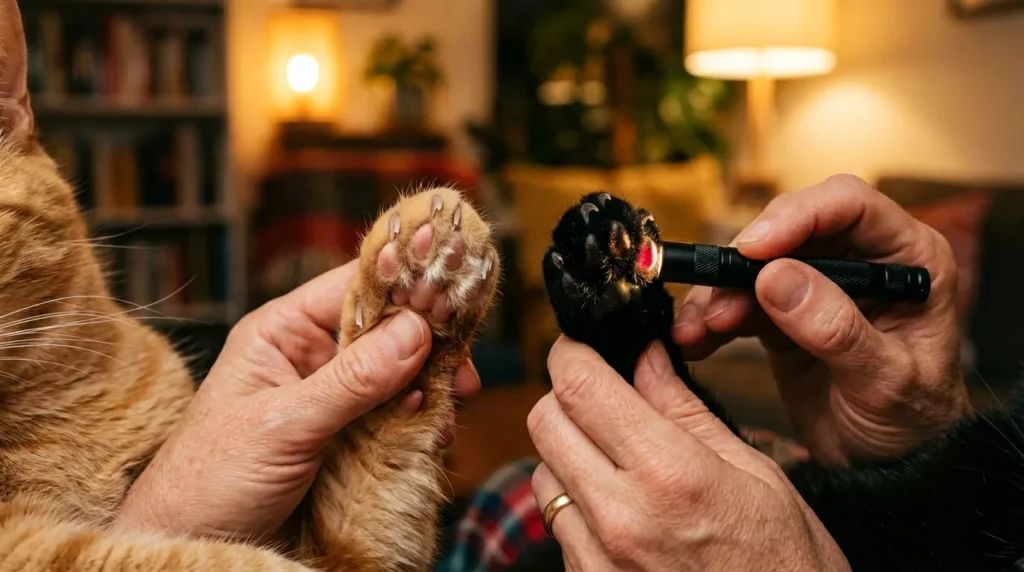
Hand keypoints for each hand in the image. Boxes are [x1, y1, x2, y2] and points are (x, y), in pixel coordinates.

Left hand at [112, 260, 479, 541]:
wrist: (191, 541)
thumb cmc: (211, 477)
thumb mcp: (284, 424)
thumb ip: (352, 379)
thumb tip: (415, 330)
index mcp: (284, 331)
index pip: (356, 285)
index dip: (406, 284)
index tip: (453, 292)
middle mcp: (313, 355)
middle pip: (387, 327)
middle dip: (428, 343)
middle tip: (462, 365)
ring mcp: (333, 394)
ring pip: (400, 372)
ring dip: (429, 386)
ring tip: (451, 404)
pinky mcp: (348, 434)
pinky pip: (397, 414)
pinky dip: (422, 420)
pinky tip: (434, 432)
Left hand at [528, 337, 849, 571]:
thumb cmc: (787, 564)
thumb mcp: (754, 473)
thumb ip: (685, 409)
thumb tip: (645, 355)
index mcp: (670, 473)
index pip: (580, 386)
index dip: (573, 352)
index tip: (583, 345)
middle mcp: (620, 516)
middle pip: (544, 421)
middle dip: (566, 397)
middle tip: (605, 399)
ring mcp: (597, 558)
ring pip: (542, 471)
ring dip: (568, 454)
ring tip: (620, 465)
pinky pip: (556, 524)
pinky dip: (575, 503)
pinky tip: (621, 511)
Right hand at [673, 174, 968, 465]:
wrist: (893, 467)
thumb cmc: (913, 422)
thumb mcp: (884, 380)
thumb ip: (835, 328)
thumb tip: (776, 278)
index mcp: (906, 258)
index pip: (850, 206)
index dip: (797, 216)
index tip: (753, 248)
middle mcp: (861, 261)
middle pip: (790, 229)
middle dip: (744, 262)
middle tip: (716, 299)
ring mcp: (819, 286)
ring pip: (756, 265)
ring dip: (719, 293)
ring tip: (696, 329)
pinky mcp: (784, 314)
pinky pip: (740, 301)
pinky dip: (713, 318)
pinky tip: (694, 339)